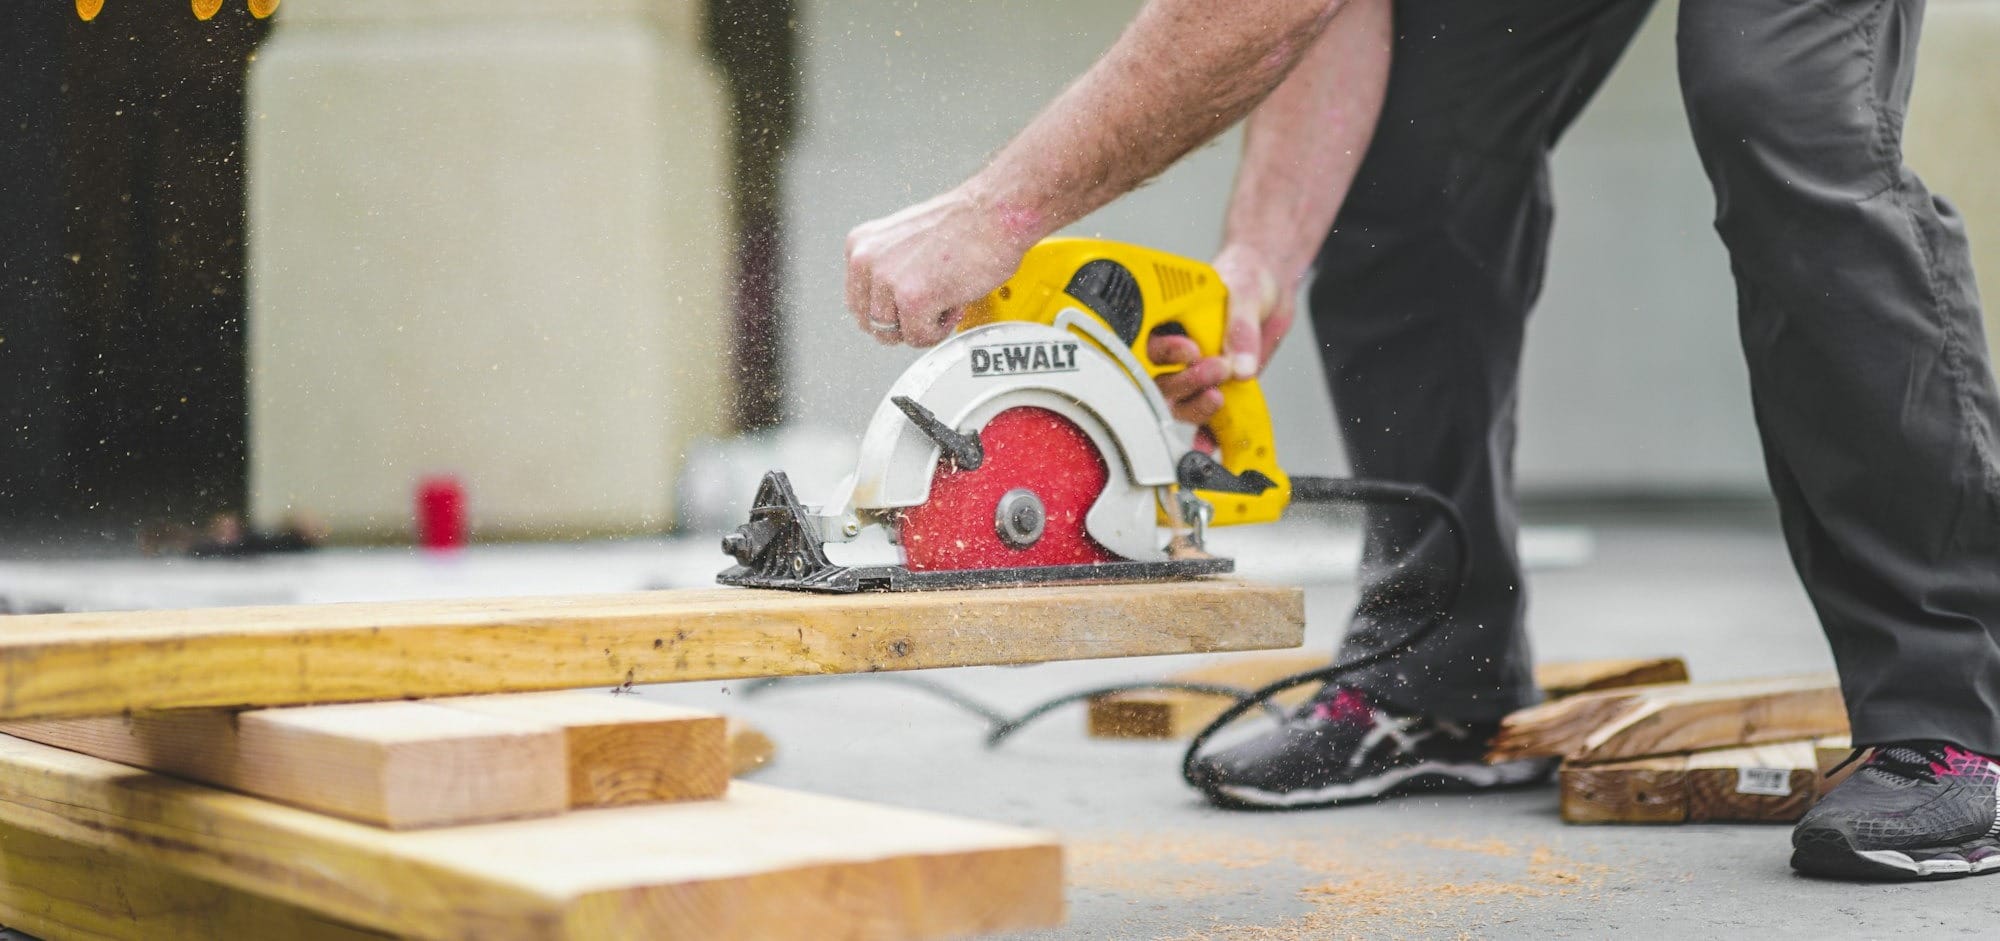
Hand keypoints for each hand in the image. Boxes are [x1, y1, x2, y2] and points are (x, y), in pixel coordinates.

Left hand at [844, 187, 1032, 347]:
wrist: (993, 213)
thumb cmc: (963, 223)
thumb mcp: (904, 240)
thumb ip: (888, 268)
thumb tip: (887, 302)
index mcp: (861, 245)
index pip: (858, 302)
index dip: (889, 310)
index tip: (909, 306)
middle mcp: (866, 260)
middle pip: (872, 322)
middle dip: (902, 323)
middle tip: (929, 308)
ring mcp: (887, 280)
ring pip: (894, 333)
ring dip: (922, 326)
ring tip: (944, 302)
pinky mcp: (912, 299)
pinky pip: (919, 337)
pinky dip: (939, 330)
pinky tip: (952, 304)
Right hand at [1147, 243, 1293, 423]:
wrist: (1272, 290)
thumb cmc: (1248, 277)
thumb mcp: (1246, 292)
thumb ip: (1241, 328)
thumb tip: (1240, 366)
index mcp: (1169, 320)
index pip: (1149, 344)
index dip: (1164, 354)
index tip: (1190, 350)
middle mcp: (1176, 351)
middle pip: (1161, 380)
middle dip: (1185, 382)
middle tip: (1216, 369)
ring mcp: (1195, 372)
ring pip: (1179, 402)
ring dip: (1194, 406)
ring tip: (1218, 397)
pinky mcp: (1215, 388)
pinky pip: (1205, 418)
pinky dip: (1206, 434)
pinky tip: (1210, 443)